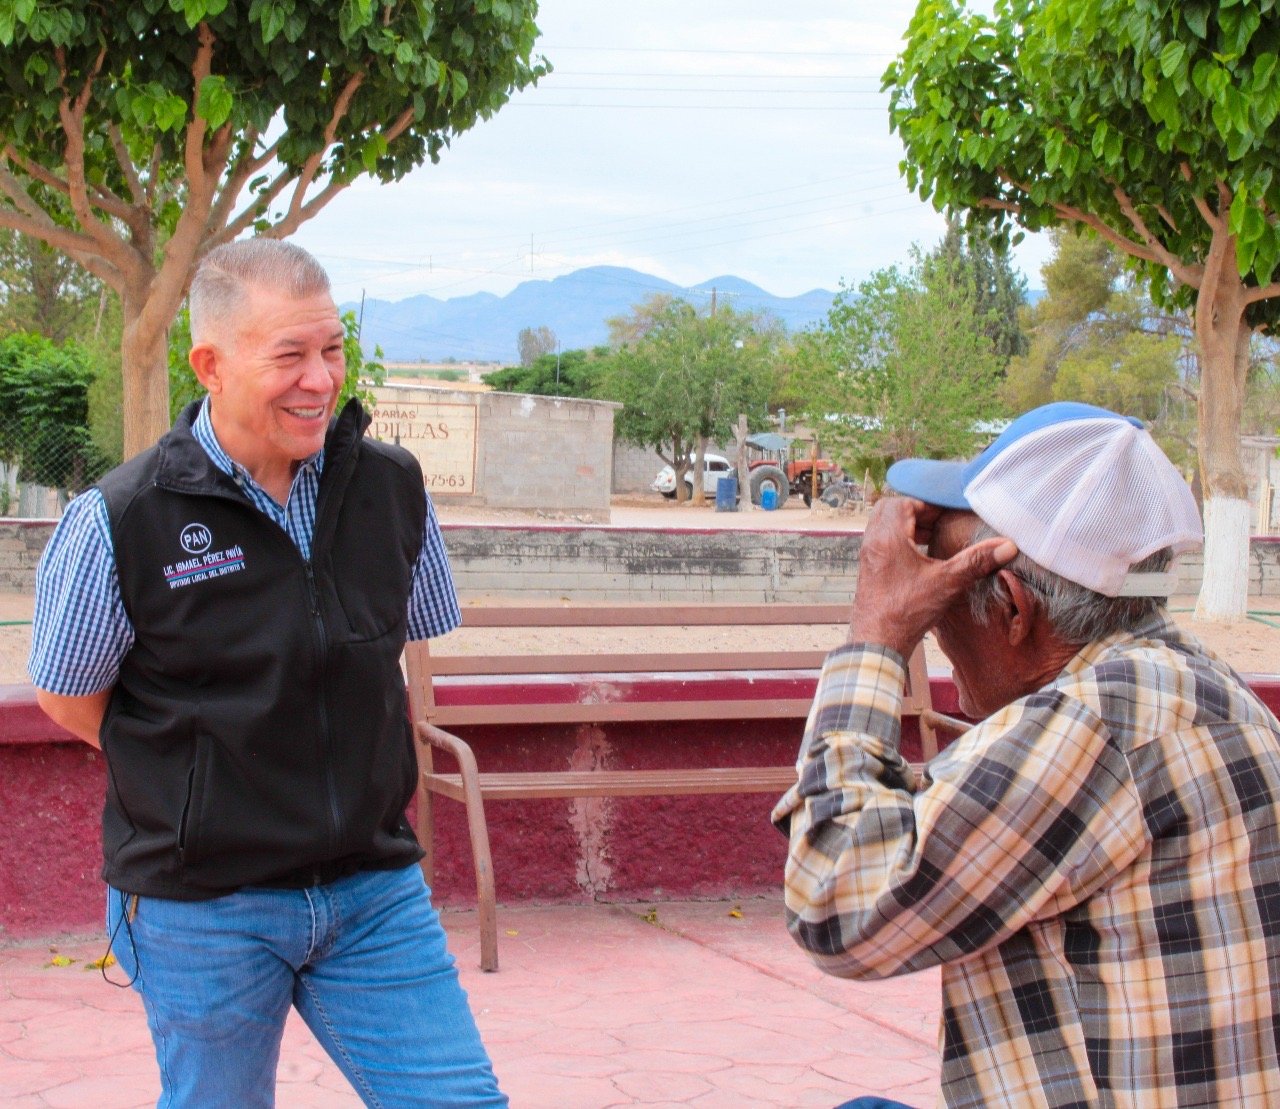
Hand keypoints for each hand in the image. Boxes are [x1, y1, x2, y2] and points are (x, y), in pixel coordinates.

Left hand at [848, 496, 1017, 658]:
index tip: (948, 512)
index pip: (904, 503)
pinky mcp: (868, 570)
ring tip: (932, 536)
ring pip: (884, 526)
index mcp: (887, 538)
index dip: (928, 504)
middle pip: (890, 509)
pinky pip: (881, 542)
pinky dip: (899, 540)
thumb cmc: (907, 612)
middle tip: (939, 521)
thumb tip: (1007, 546)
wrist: (877, 643)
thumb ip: (975, 561)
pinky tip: (919, 556)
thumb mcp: (947, 583)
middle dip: (916, 511)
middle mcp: (872, 542)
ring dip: (907, 525)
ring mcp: (867, 556)